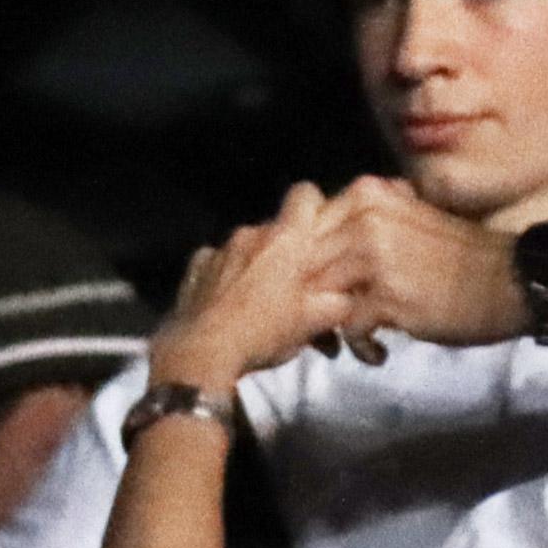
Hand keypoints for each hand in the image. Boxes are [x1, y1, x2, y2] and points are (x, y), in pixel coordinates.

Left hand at [145, 186, 345, 404]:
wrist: (205, 353)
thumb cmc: (263, 335)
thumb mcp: (312, 323)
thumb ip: (337, 304)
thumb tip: (350, 300)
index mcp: (285, 241)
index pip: (305, 195)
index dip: (314, 207)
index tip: (318, 230)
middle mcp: (252, 234)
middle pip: (277, 227)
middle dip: (287, 251)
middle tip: (295, 286)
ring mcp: (221, 249)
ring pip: (248, 246)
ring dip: (257, 265)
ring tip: (262, 302)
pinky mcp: (197, 268)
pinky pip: (217, 262)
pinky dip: (226, 276)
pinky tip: (230, 302)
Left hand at [280, 182, 527, 355]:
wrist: (509, 280)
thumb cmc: (460, 258)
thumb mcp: (407, 223)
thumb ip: (365, 225)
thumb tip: (322, 246)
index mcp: (366, 195)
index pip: (305, 229)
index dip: (303, 268)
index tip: (316, 294)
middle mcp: (364, 218)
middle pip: (304, 265)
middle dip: (307, 301)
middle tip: (325, 326)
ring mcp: (373, 256)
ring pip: (320, 296)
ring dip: (330, 327)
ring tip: (351, 341)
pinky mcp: (386, 295)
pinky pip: (348, 326)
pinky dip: (359, 346)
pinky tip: (376, 353)